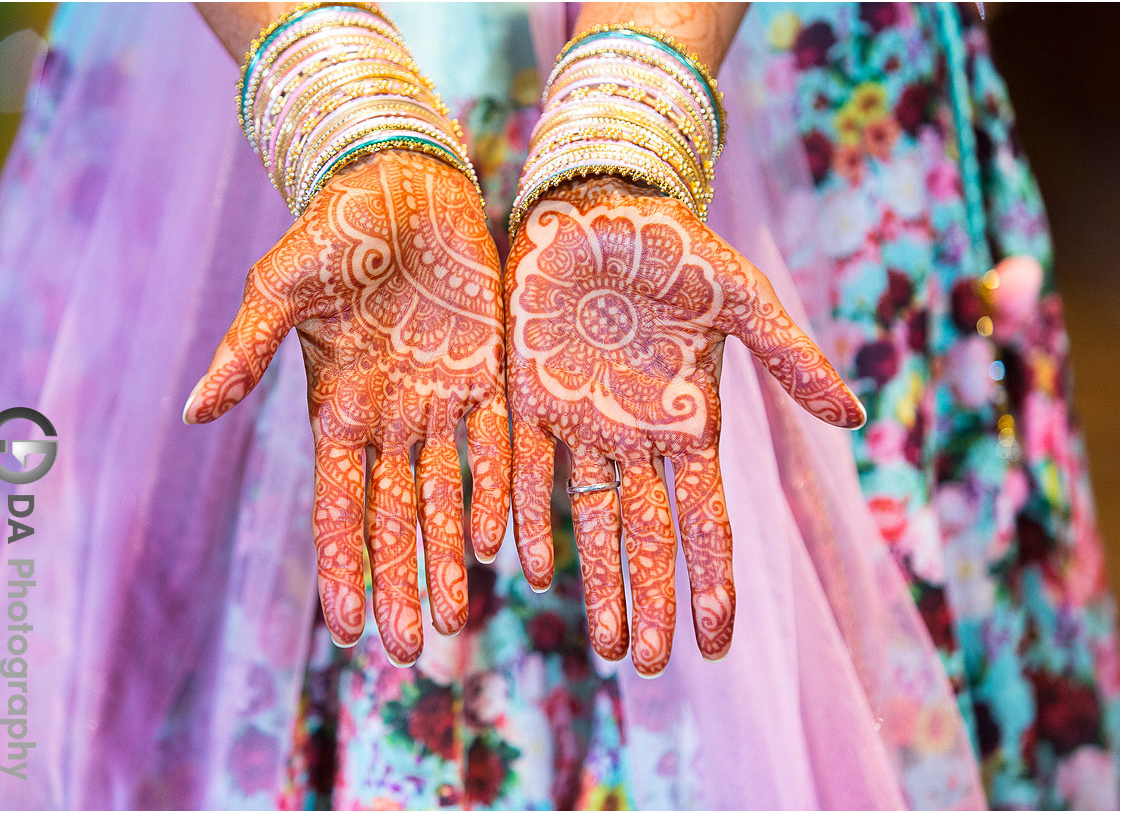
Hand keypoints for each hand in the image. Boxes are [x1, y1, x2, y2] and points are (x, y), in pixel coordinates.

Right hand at [183, 151, 510, 665]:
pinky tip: (506, 542)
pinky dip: (502, 493)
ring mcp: (442, 402)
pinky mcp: (490, 376)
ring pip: (449, 497)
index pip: (339, 507)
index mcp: (337, 409)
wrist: (403, 182)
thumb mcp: (279, 288)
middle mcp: (392, 419)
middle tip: (416, 649)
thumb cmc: (334, 230)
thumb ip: (245, 351)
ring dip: (452, 555)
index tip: (349, 629)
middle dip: (403, 582)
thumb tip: (192, 413)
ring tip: (459, 616)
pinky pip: (499, 447)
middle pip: (397, 518)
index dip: (344, 568)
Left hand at [505, 177, 863, 675]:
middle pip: (647, 538)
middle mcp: (634, 437)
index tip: (715, 645)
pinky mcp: (527, 398)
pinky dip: (524, 515)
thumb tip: (854, 421)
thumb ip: (786, 358)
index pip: (706, 521)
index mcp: (689, 423)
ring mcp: (580, 423)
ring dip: (597, 581)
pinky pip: (525, 470)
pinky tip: (524, 565)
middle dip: (650, 600)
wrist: (596, 202)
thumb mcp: (739, 298)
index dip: (712, 582)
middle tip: (647, 665)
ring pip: (588, 521)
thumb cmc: (673, 244)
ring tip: (603, 642)